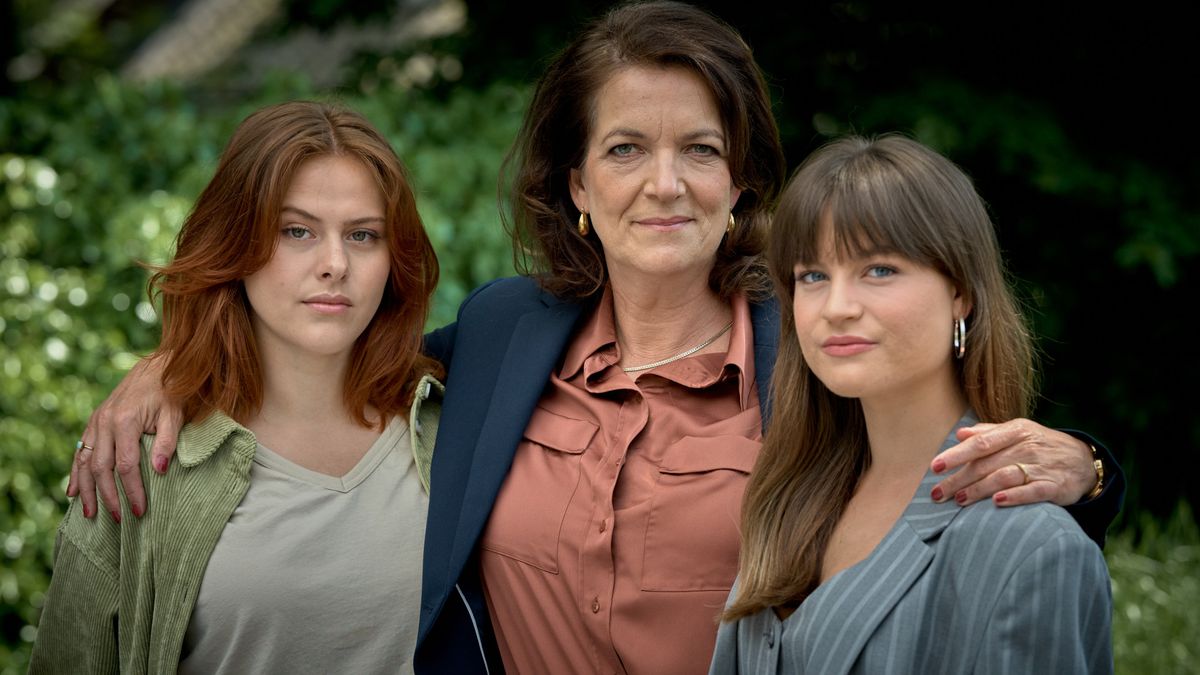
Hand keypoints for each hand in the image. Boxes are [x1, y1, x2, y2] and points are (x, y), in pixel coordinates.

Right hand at [67, 354, 181, 520]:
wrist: (157, 368)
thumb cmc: (170, 393)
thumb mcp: (174, 415)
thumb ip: (167, 442)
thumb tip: (159, 471)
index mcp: (125, 421)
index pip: (126, 465)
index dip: (131, 490)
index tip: (139, 511)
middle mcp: (105, 422)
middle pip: (101, 468)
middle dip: (108, 496)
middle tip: (117, 519)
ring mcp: (96, 422)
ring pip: (85, 462)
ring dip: (86, 490)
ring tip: (90, 513)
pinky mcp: (94, 422)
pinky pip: (80, 451)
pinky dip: (76, 472)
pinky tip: (73, 491)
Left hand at [929, 419, 1096, 506]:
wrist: (1084, 460)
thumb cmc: (1040, 445)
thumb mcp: (1017, 432)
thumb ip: (988, 433)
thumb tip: (960, 433)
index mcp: (1015, 431)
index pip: (980, 443)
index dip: (956, 455)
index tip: (935, 467)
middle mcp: (1026, 447)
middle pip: (986, 464)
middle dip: (959, 479)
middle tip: (937, 494)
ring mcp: (1041, 466)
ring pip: (1004, 477)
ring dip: (980, 490)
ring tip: (959, 500)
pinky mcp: (1055, 486)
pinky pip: (1032, 491)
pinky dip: (1015, 497)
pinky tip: (997, 503)